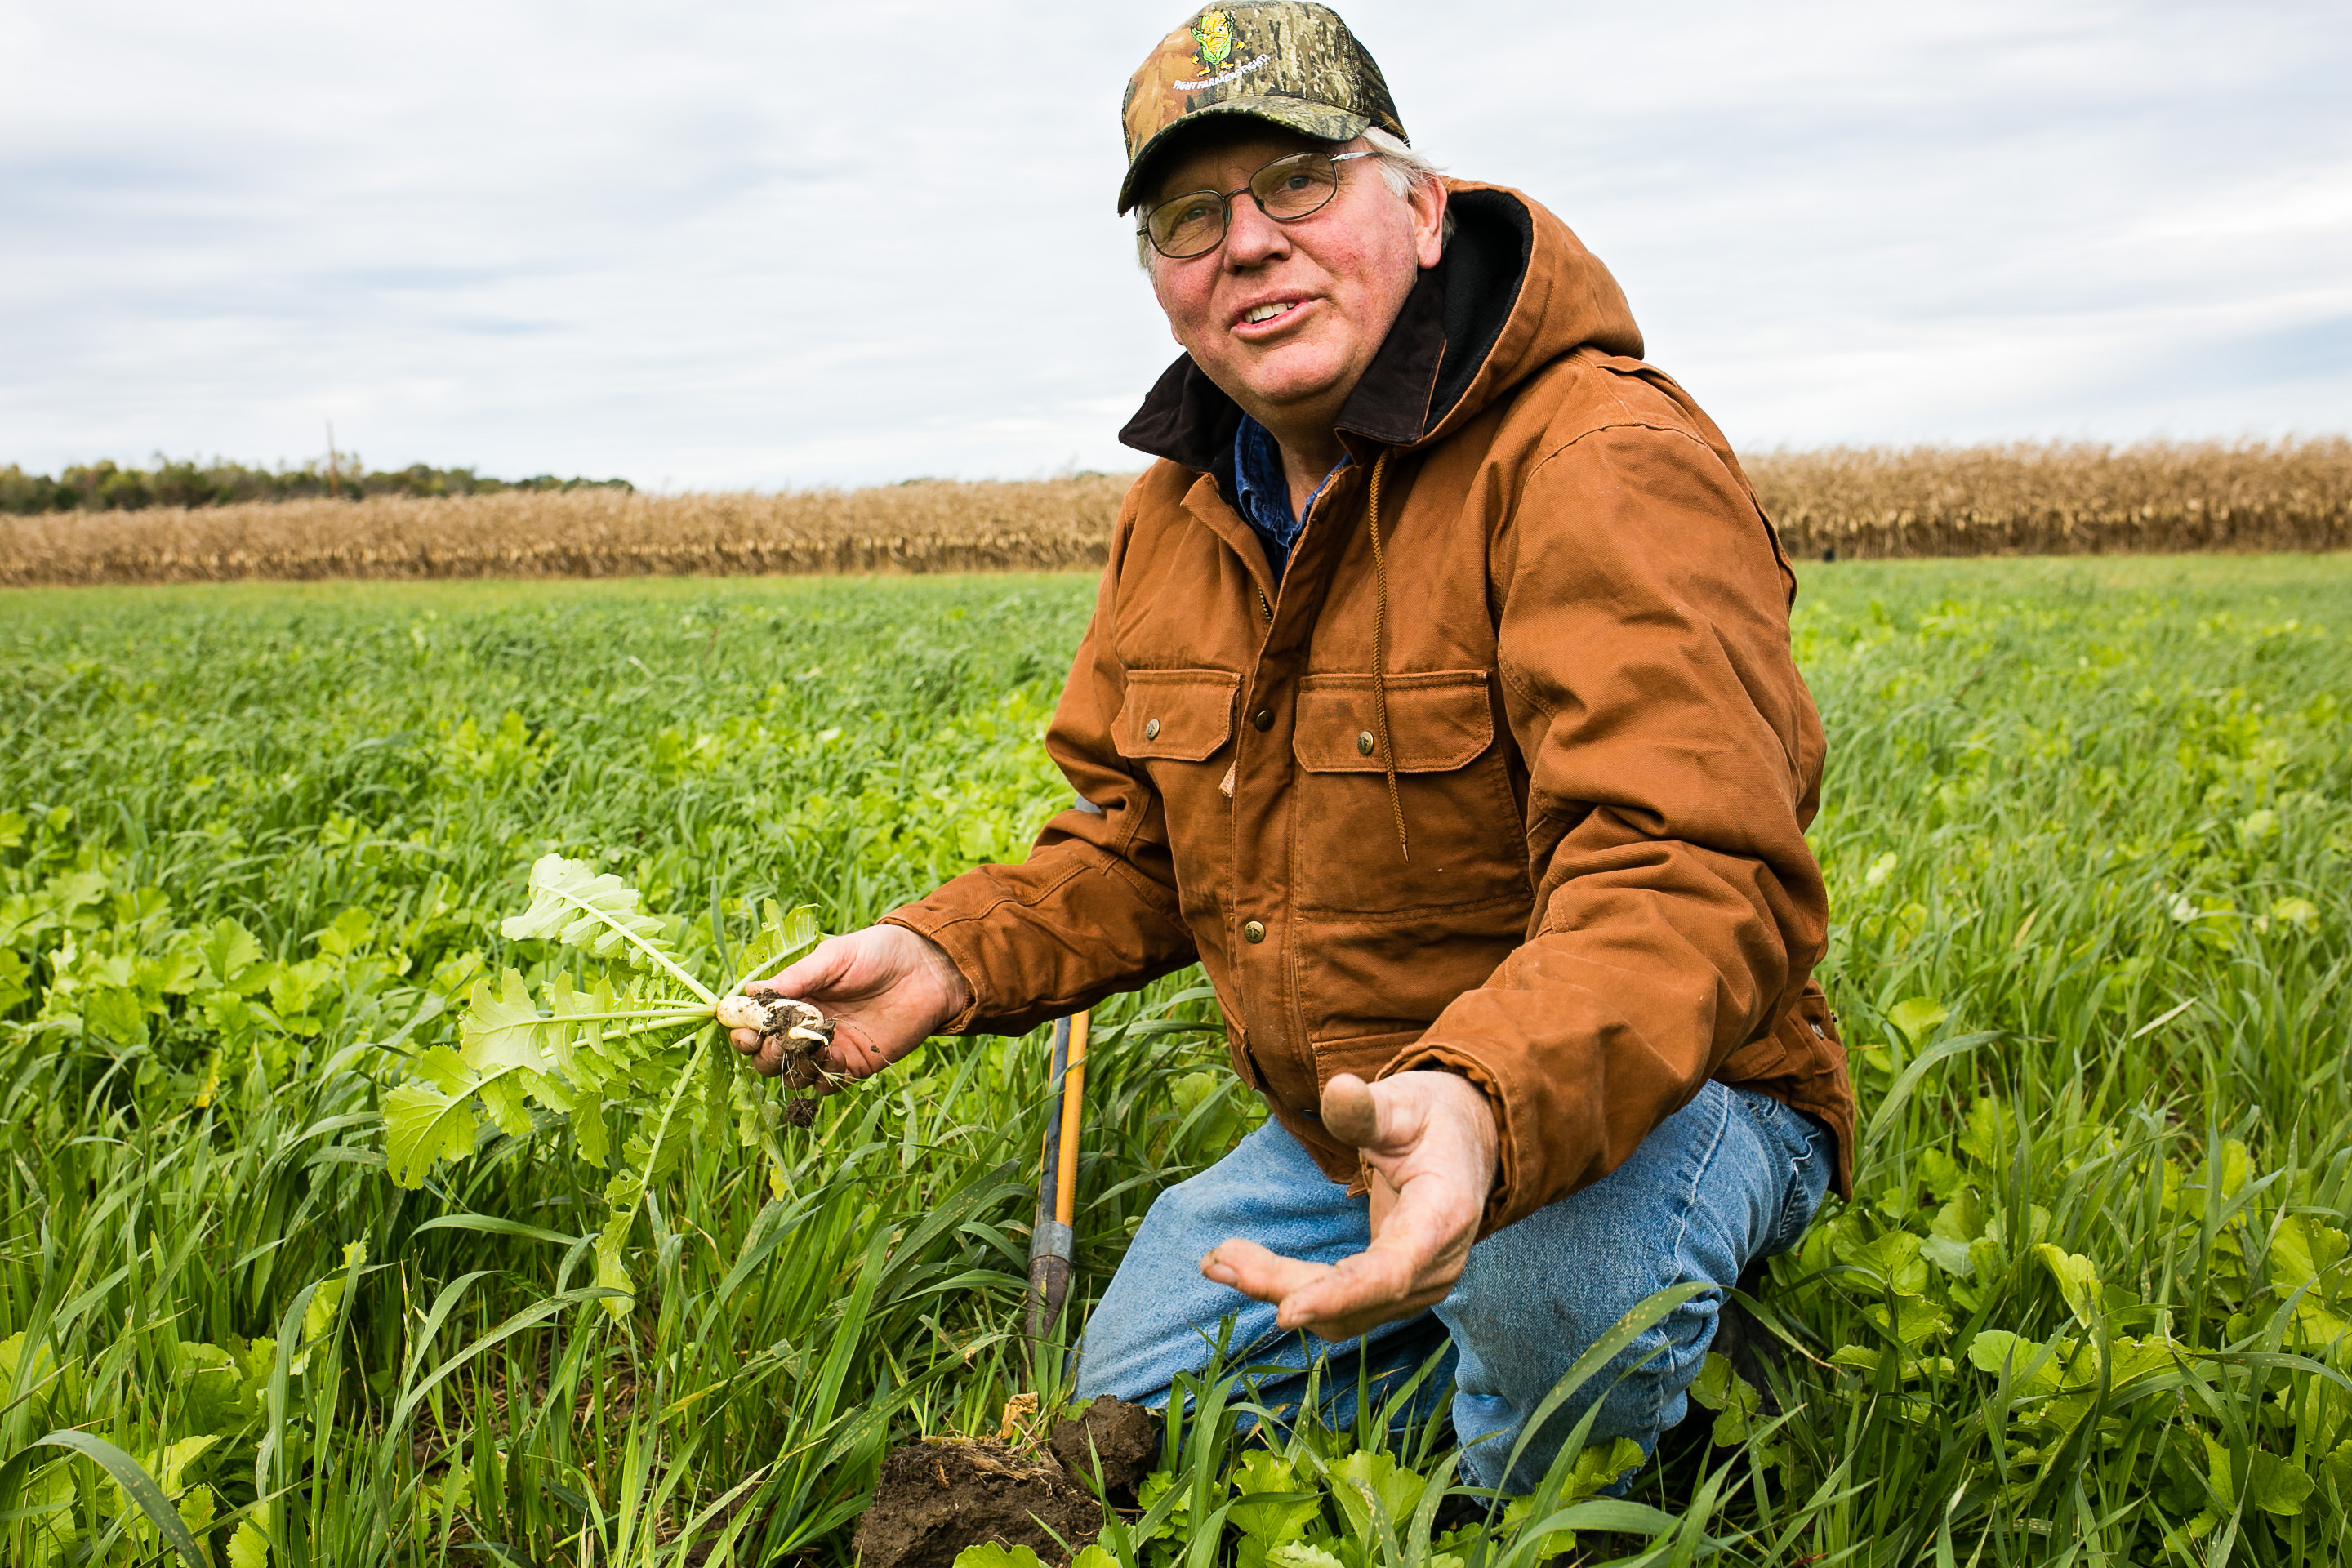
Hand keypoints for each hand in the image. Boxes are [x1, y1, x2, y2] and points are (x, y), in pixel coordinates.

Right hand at [728, 924, 971, 1084]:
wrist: (928, 969)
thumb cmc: (878, 953)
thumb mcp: (832, 958)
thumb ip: (796, 978)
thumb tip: (750, 991)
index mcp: (795, 998)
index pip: (757, 1022)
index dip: (744, 1029)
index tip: (741, 1030)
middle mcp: (806, 1027)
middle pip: (768, 1054)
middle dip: (762, 1053)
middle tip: (770, 1042)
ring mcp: (830, 1049)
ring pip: (794, 1074)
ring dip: (790, 1067)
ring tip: (800, 1050)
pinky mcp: (856, 1065)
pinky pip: (828, 1082)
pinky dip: (821, 1077)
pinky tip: (828, 1058)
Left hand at [1201, 1070, 1497, 1341]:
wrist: (1465, 1143)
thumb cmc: (1431, 1118)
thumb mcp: (1403, 1102)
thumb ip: (1367, 1107)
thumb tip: (1337, 1090)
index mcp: (1443, 1216)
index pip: (1392, 1271)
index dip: (1339, 1294)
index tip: (1285, 1311)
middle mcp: (1436, 1266)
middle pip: (1355, 1300)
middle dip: (1282, 1286)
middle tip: (1217, 1262)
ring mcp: (1417, 1286)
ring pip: (1343, 1314)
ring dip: (1279, 1292)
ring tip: (1219, 1262)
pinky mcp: (1393, 1291)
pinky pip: (1341, 1309)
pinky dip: (1293, 1293)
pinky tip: (1246, 1269)